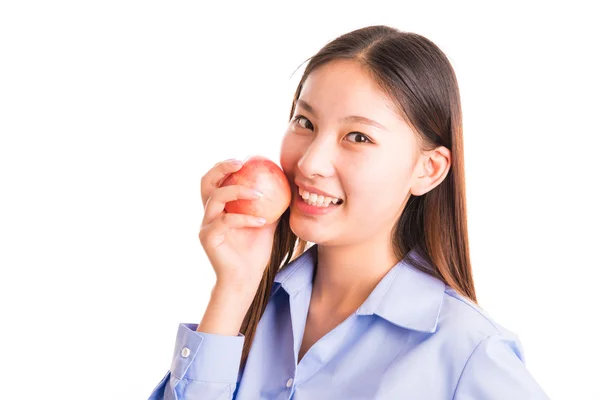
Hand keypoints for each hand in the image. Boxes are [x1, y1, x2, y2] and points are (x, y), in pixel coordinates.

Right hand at [199, 159, 279, 290]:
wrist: (246, 279)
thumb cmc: (255, 252)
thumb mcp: (266, 223)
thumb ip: (271, 204)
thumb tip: (286, 183)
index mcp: (219, 207)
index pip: (217, 179)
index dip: (226, 166)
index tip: (247, 159)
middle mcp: (209, 213)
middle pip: (206, 182)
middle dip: (221, 168)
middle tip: (241, 163)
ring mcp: (206, 225)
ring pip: (215, 198)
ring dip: (238, 191)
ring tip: (259, 194)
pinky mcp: (208, 238)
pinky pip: (226, 221)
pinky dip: (245, 219)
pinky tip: (262, 221)